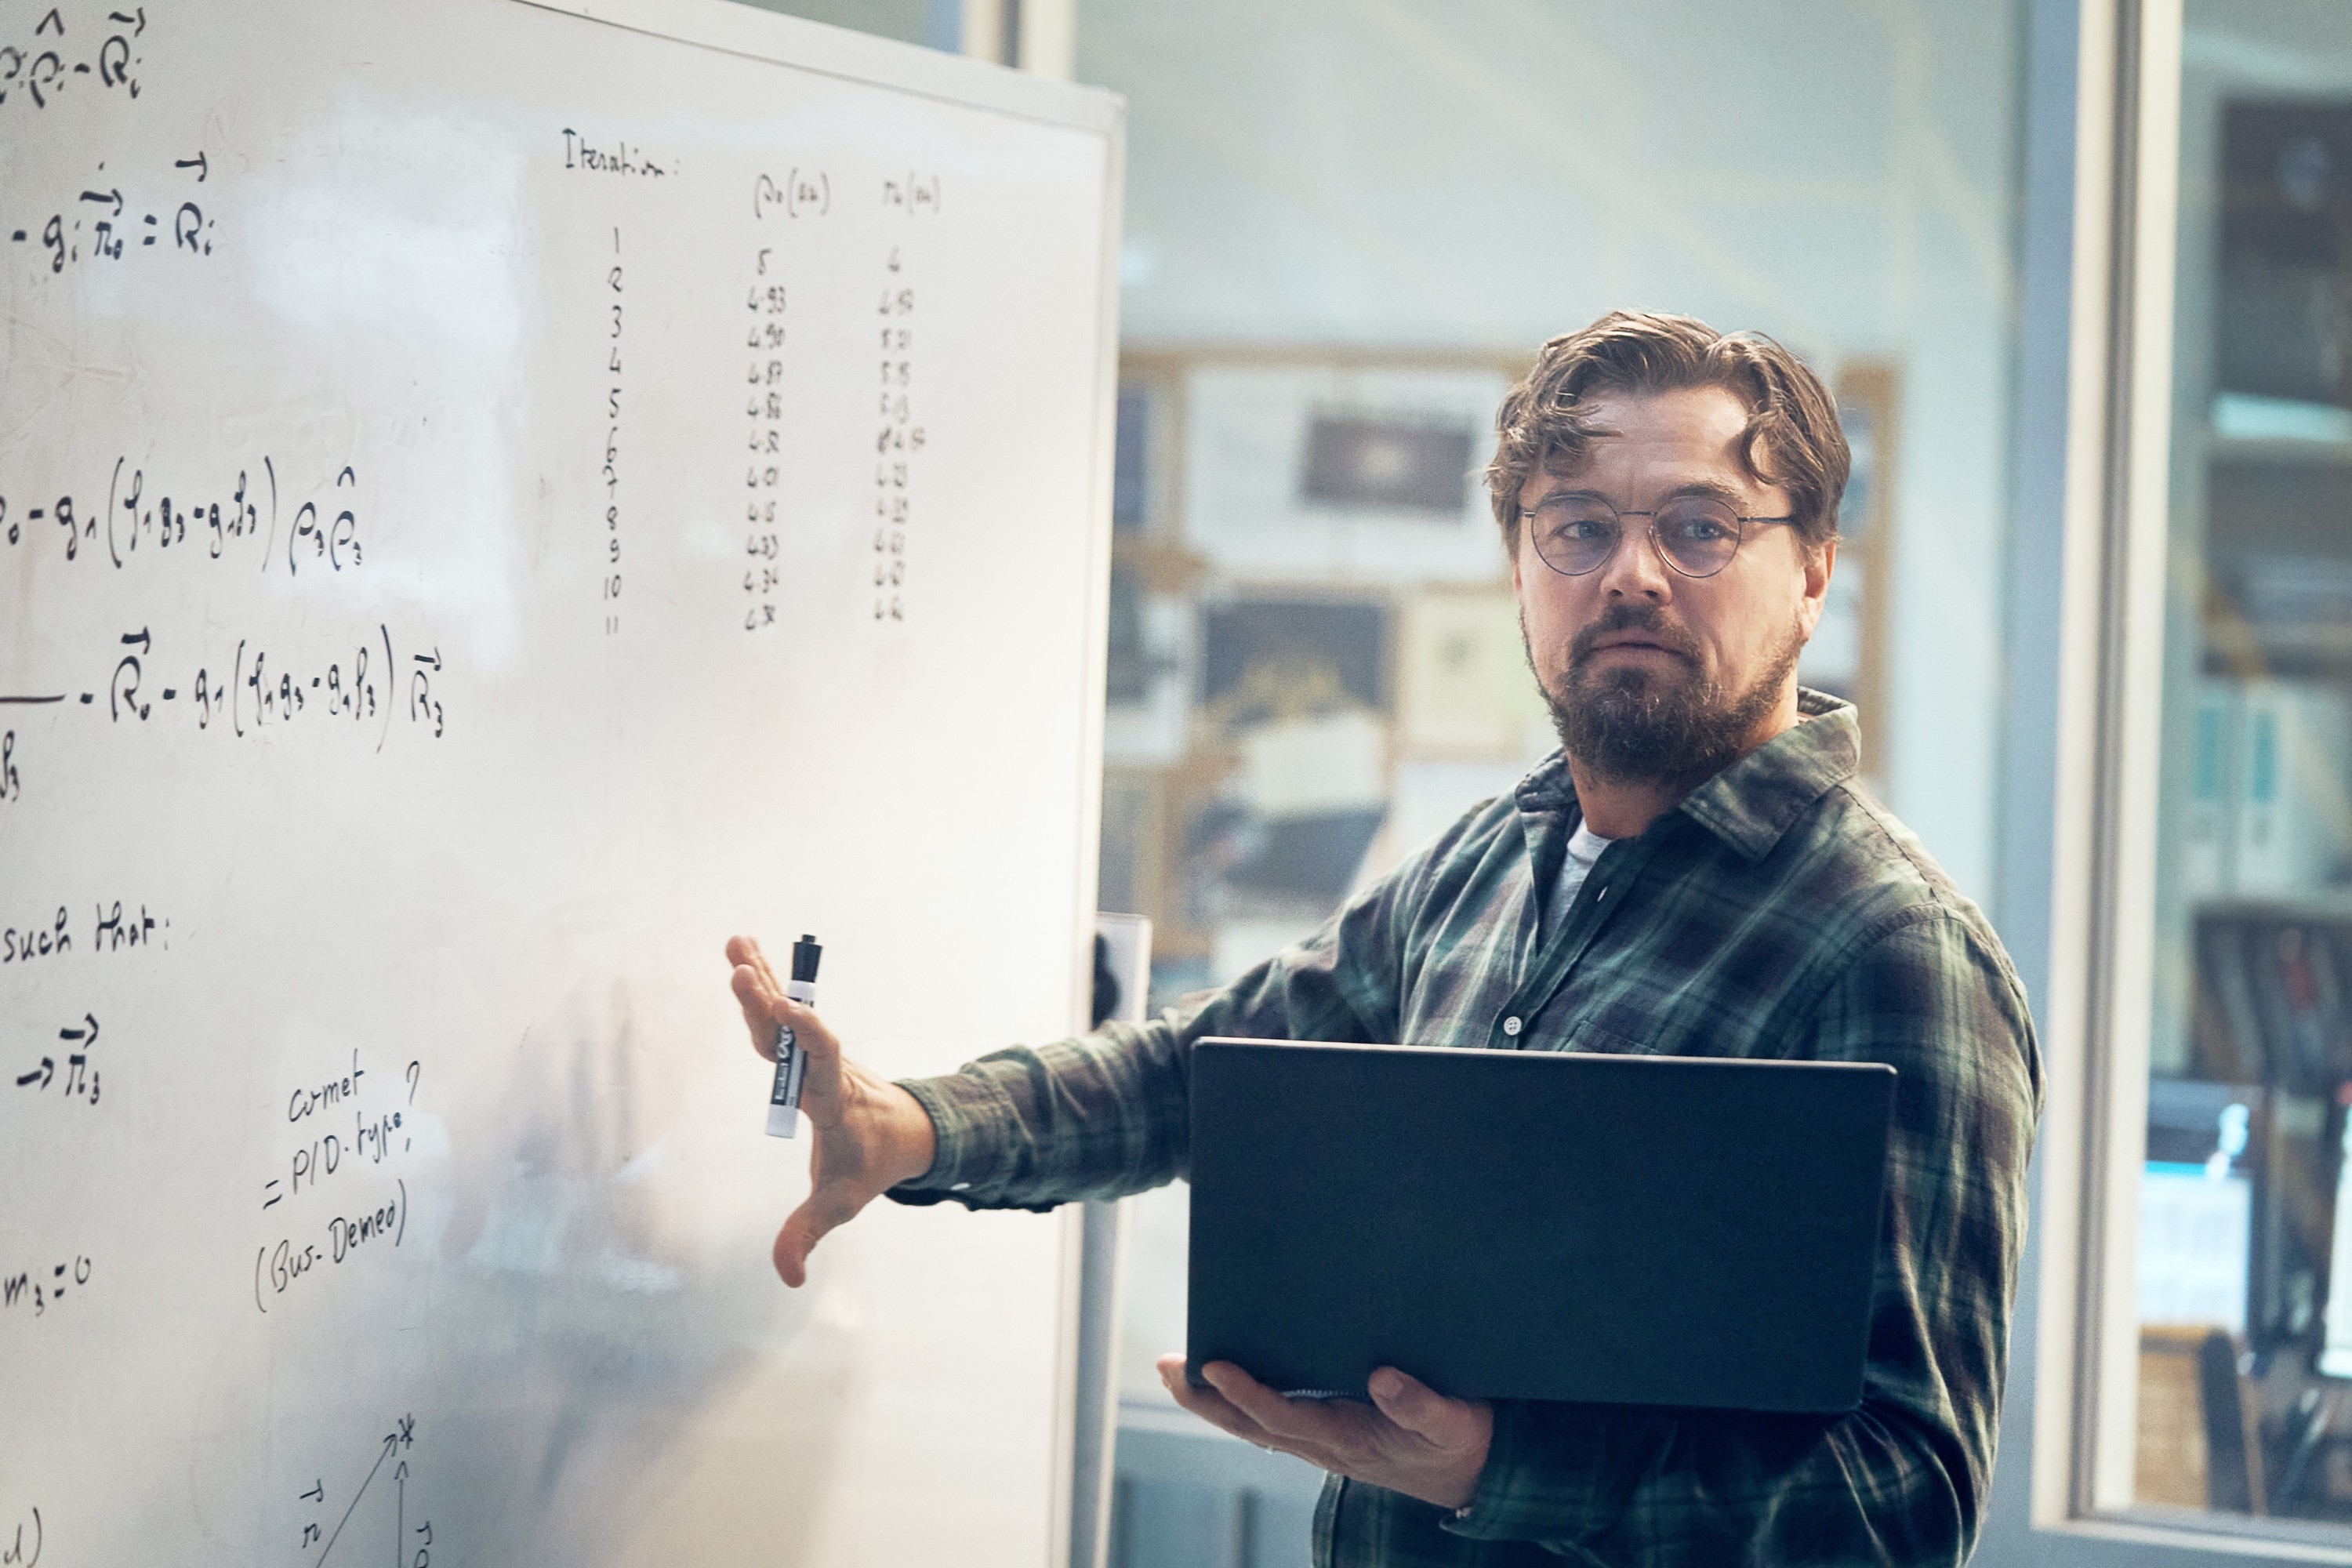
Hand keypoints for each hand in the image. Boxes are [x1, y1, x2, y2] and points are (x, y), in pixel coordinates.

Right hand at [727, 934, 936, 1286]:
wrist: (902, 1131)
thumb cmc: (868, 1166)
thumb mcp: (839, 1201)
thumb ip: (808, 1233)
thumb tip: (787, 1279)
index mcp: (835, 1100)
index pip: (825, 1062)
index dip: (811, 1038)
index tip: (794, 1012)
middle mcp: (825, 1067)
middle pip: (794, 1032)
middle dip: (769, 1004)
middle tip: (743, 971)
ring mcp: (815, 1052)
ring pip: (785, 1013)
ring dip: (762, 978)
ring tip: (736, 942)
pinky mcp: (805, 1045)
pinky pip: (780, 1011)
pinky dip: (762, 982)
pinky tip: (742, 953)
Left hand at [1157, 1354, 1492, 1510]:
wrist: (1470, 1475)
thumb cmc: (1460, 1442)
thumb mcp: (1454, 1423)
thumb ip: (1421, 1405)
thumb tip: (1382, 1378)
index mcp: (1348, 1438)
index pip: (1283, 1417)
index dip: (1246, 1393)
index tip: (1213, 1365)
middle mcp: (1325, 1443)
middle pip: (1252, 1423)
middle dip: (1206, 1398)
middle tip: (1166, 1367)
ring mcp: (1322, 1441)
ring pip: (1255, 1423)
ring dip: (1213, 1400)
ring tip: (1175, 1370)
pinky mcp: (1327, 1432)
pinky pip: (1272, 1417)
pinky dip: (1239, 1400)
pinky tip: (1221, 1381)